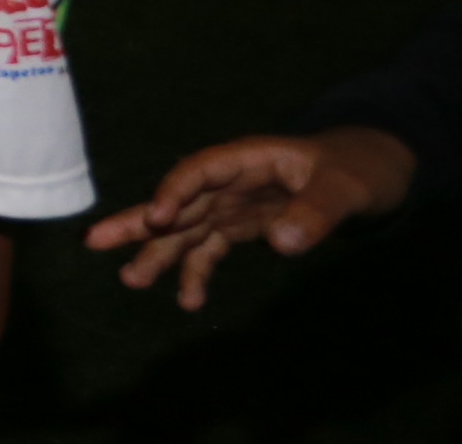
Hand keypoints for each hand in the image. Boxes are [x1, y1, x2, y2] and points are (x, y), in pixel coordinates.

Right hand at [84, 128, 416, 310]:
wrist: (366, 173)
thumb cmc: (356, 169)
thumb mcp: (346, 187)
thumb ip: (316, 212)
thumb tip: (282, 245)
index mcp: (247, 158)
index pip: (199, 171)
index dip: (175, 192)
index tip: (158, 219)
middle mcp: (229, 183)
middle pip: (177, 202)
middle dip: (138, 221)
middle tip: (95, 241)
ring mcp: (231, 207)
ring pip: (184, 230)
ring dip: (158, 254)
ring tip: (132, 280)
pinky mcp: (239, 228)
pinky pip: (209, 250)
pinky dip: (196, 274)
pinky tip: (190, 302)